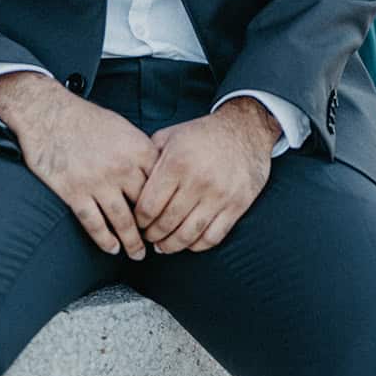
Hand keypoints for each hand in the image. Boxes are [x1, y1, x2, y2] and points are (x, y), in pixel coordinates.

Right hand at [0, 73, 157, 259]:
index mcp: (138, 150)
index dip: (168, 206)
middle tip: (158, 242)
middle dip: (153, 229)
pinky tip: (111, 247)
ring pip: (122, 221)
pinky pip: (94, 224)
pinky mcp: (74, 192)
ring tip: (137, 253)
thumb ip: (140, 152)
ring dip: (132, 242)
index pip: (162, 186)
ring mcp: (98, 182)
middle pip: (146, 207)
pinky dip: (105, 240)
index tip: (170, 218)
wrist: (48, 113)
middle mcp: (122, 168)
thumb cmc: (86, 119)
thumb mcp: (123, 128)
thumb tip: (156, 173)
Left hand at [134, 98, 279, 253]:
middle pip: (166, 224)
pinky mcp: (237, 205)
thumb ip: (148, 158)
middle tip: (147, 237)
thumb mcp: (170, 136)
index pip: (148, 206)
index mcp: (176, 163)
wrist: (245, 129)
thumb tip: (130, 183)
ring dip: (172, 246)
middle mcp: (197, 181)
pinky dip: (197, 246)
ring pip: (188, 235)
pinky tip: (188, 242)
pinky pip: (213, 237)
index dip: (138, 221)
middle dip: (152, 235)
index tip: (136, 222)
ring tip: (164, 246)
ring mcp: (219, 195)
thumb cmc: (202, 134)